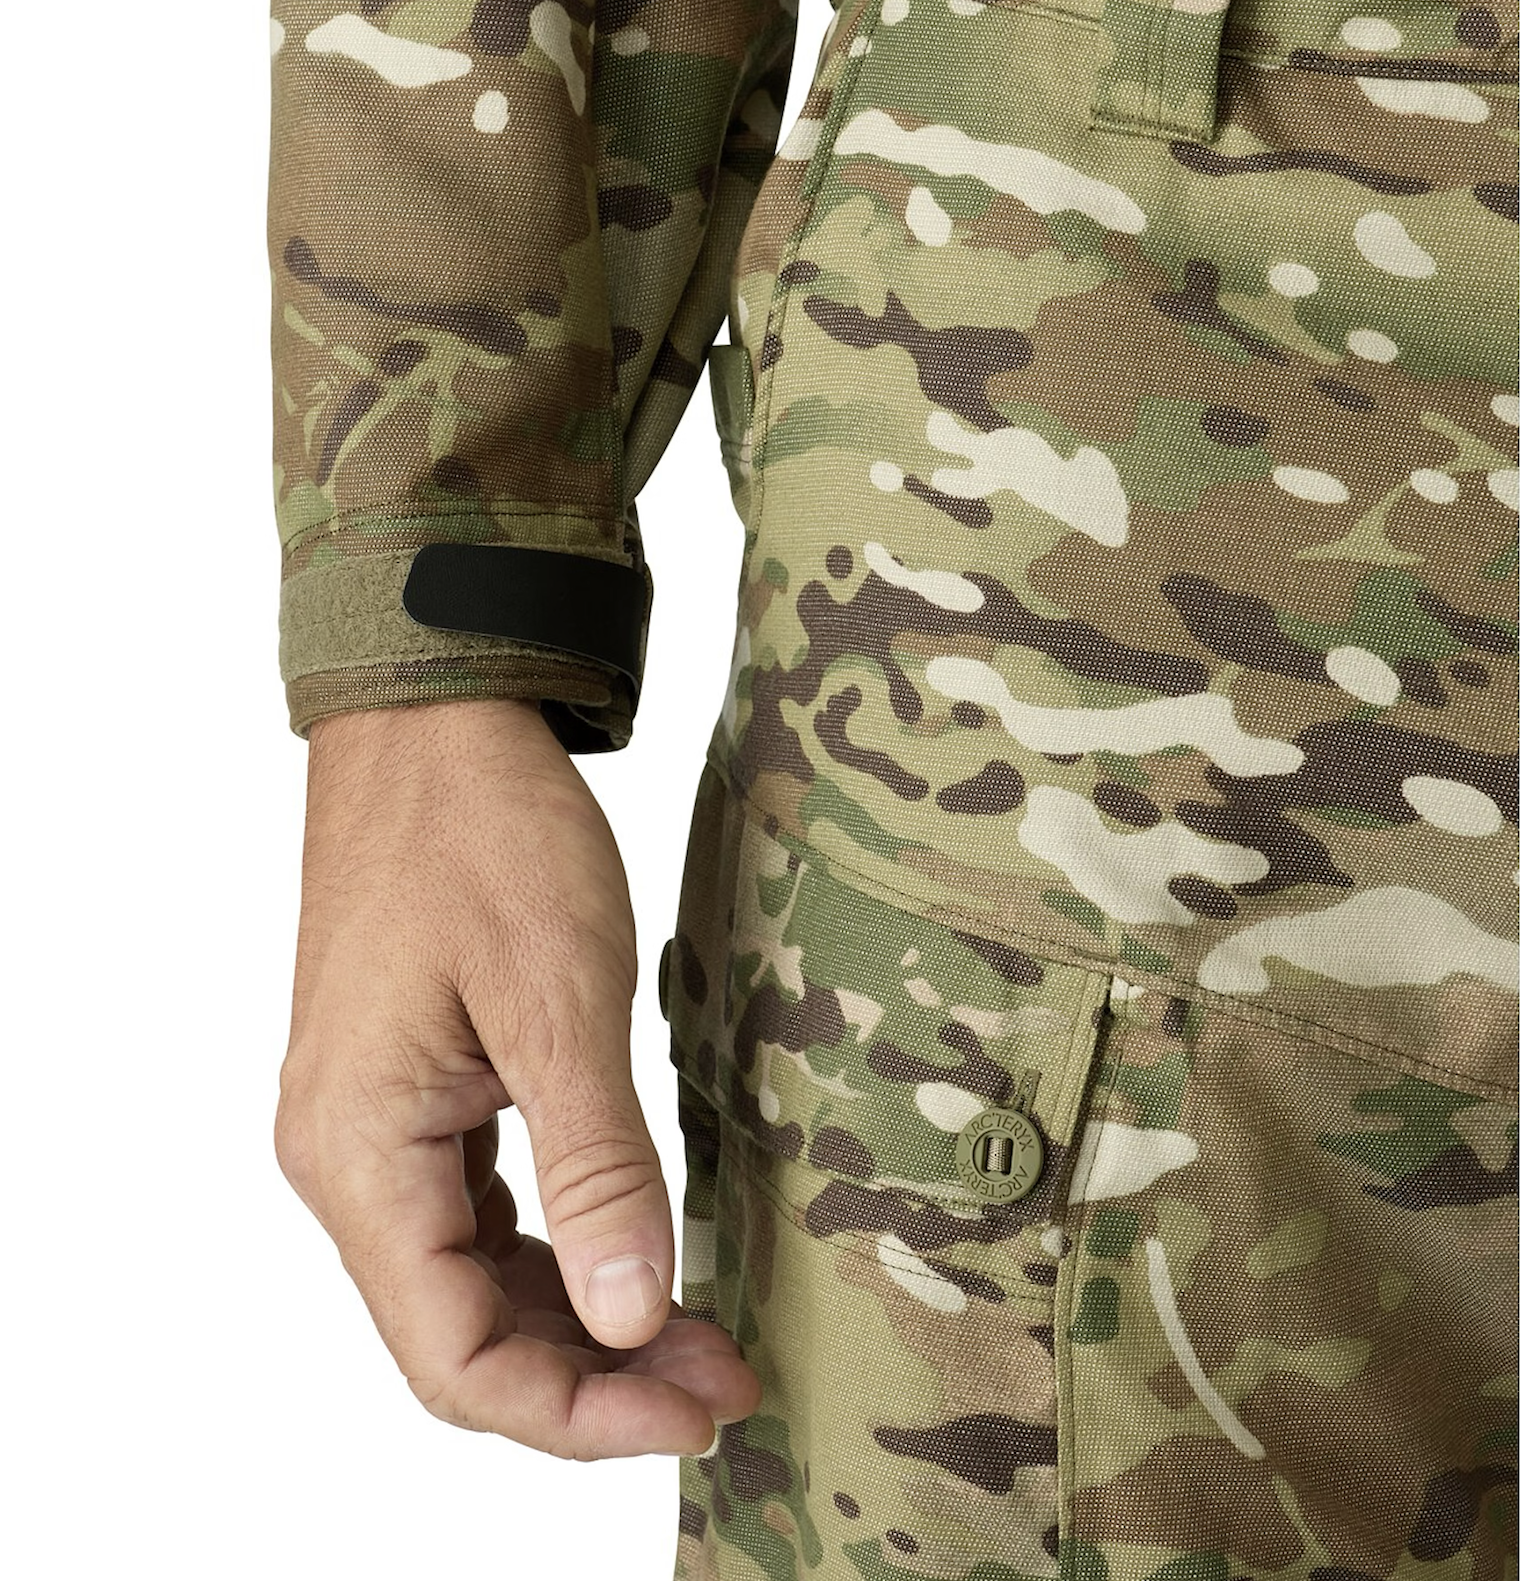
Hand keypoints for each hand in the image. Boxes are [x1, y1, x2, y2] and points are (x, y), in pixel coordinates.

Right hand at [273, 697, 760, 1458]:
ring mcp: (372, 1123)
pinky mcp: (409, 1087)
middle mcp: (345, 1157)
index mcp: (360, 1151)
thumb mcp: (559, 1001)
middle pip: (460, 1334)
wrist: (435, 719)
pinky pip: (476, 1210)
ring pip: (470, 1279)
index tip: (693, 1409)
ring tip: (701, 1329)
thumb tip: (634, 1319)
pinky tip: (632, 1247)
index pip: (453, 1359)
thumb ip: (597, 1169)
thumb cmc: (484, 831)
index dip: (578, 1414)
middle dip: (596, 1374)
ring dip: (582, 1316)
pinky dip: (557, 1248)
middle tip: (723, 1373)